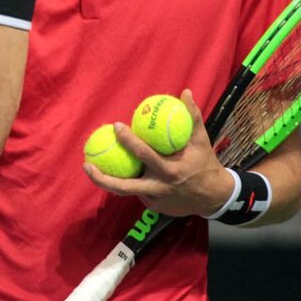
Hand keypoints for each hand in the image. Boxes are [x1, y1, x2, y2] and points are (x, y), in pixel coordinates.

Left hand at [84, 89, 235, 216]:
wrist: (214, 197)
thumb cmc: (205, 165)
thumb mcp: (201, 141)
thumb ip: (193, 117)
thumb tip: (185, 92)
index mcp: (168, 171)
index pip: (143, 154)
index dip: (127, 140)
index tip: (116, 126)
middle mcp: (158, 188)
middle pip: (122, 187)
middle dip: (100, 178)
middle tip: (86, 163)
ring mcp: (154, 200)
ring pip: (127, 191)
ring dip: (110, 180)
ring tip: (94, 167)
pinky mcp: (153, 207)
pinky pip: (137, 192)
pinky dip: (129, 182)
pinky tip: (119, 171)